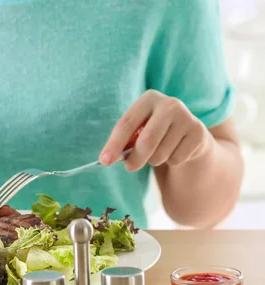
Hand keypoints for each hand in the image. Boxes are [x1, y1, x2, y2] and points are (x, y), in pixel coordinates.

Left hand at [99, 90, 213, 170]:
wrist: (188, 134)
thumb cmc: (154, 132)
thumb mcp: (137, 132)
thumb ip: (124, 143)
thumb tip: (107, 158)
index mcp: (148, 99)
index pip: (126, 123)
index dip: (114, 144)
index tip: (103, 161)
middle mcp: (169, 104)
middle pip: (146, 140)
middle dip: (135, 158)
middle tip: (129, 168)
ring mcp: (187, 117)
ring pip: (161, 153)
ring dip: (154, 160)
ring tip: (159, 151)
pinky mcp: (199, 132)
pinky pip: (176, 158)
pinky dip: (171, 161)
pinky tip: (175, 150)